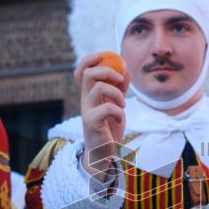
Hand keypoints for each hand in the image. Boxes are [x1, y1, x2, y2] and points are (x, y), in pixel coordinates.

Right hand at [76, 52, 128, 181]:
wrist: (104, 152)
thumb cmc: (109, 128)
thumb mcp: (116, 105)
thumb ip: (120, 88)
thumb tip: (127, 71)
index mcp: (88, 94)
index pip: (81, 70)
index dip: (90, 59)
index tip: (105, 56)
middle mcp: (84, 100)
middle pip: (89, 73)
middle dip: (108, 71)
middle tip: (120, 81)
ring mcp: (87, 111)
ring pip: (99, 87)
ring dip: (116, 93)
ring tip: (122, 104)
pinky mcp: (92, 123)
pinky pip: (107, 108)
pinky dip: (119, 111)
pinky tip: (121, 118)